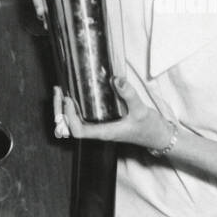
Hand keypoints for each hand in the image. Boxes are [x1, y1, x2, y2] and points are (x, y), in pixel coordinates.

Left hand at [53, 80, 173, 150]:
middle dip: (61, 111)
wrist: (158, 136)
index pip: (79, 131)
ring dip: (64, 111)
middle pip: (71, 128)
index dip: (70, 117)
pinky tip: (73, 97)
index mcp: (105, 132)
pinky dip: (73, 110)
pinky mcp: (103, 123)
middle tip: (58, 91)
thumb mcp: (141, 110)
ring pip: (74, 124)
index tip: (69, 99)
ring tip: (60, 92)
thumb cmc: (149, 127)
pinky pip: (82, 120)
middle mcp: (100, 132)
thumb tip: (116, 79)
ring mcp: (100, 128)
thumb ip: (129, 95)